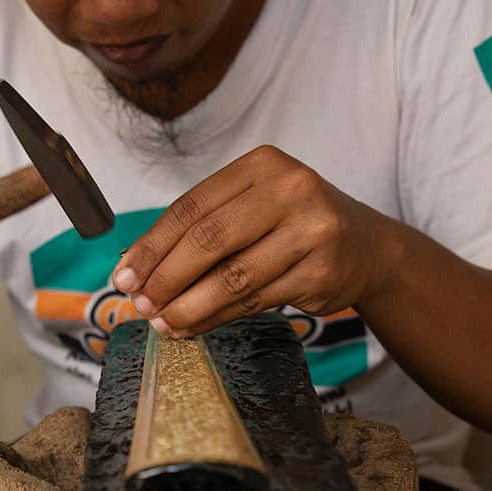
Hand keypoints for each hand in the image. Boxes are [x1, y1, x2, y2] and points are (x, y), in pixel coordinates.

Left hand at [111, 145, 391, 336]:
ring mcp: (311, 231)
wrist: (366, 248)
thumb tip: (135, 268)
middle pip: (209, 240)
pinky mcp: (322, 272)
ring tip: (162, 323)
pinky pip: (255, 300)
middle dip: (166, 277)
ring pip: (232, 277)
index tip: (125, 275)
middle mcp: (291, 190)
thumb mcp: (252, 206)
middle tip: (140, 304)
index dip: (152, 245)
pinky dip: (217, 317)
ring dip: (189, 306)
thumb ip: (200, 228)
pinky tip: (194, 325)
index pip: (191, 207)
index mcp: (262, 165)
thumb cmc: (292, 225)